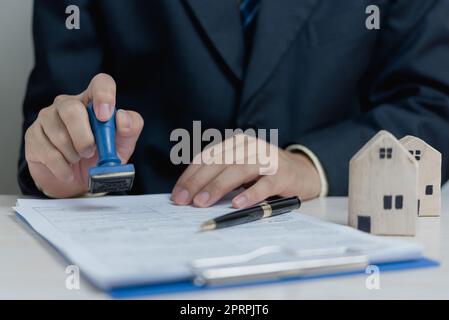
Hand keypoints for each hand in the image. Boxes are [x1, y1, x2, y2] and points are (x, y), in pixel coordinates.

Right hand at [25, 73, 143, 197]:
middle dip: (84, 138)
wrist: (78, 182)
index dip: (104, 95)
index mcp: (93, 101)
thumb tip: (122, 117)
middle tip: (91, 152)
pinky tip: (68, 170)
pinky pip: (48, 153)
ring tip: (79, 159)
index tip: (105, 117)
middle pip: (72, 109)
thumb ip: (130, 129)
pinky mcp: (33, 136)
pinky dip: (63, 168)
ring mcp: (47, 118)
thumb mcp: (123, 145)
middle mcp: (68, 104)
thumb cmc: (101, 157)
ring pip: (59, 135)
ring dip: (74, 155)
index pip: (101, 83)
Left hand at [171, 134, 320, 207]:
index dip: (190, 175)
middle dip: (198, 182)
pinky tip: (237, 203)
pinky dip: (250, 194)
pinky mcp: (283, 175)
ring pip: (238, 171)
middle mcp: (250, 147)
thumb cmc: (265, 172)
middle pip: (219, 163)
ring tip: (203, 202)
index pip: (207, 157)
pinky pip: (264, 185)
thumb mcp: (241, 168)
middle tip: (184, 200)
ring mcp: (267, 159)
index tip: (178, 194)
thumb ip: (220, 175)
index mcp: (236, 144)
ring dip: (218, 186)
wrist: (303, 171)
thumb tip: (192, 194)